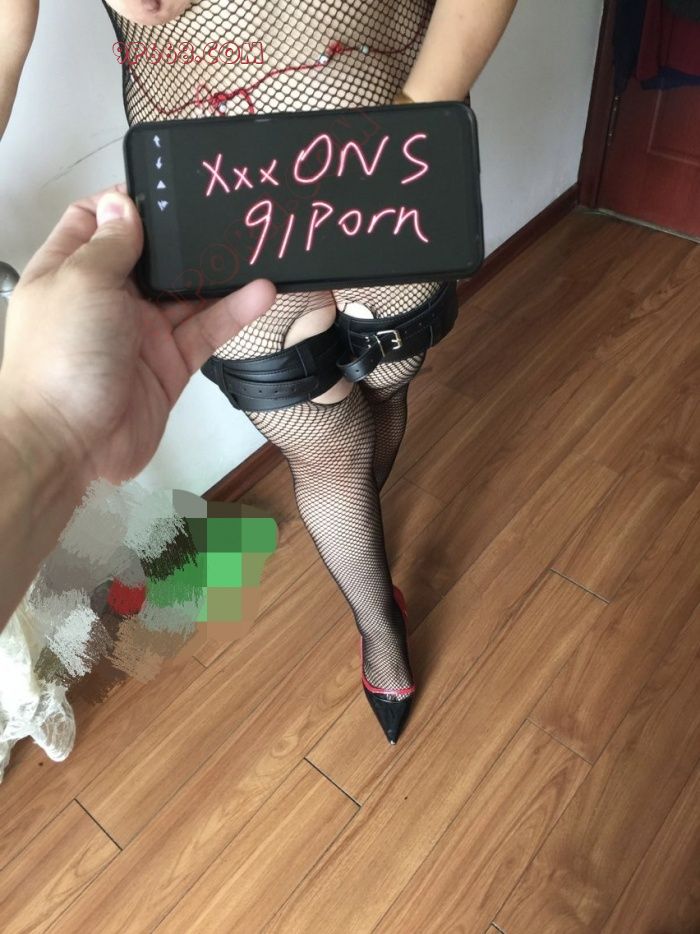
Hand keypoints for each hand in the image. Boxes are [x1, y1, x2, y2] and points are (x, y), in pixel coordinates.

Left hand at [0, 185, 275, 485]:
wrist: (70, 443)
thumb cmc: (60, 360)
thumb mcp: (83, 281)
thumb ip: (112, 243)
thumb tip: (124, 203)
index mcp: (72, 271)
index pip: (96, 221)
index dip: (127, 203)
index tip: (166, 188)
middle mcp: (106, 298)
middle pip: (150, 257)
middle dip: (182, 237)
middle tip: (223, 213)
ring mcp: (140, 333)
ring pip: (186, 294)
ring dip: (217, 275)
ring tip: (255, 249)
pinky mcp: (169, 364)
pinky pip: (204, 331)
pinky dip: (232, 313)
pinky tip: (259, 293)